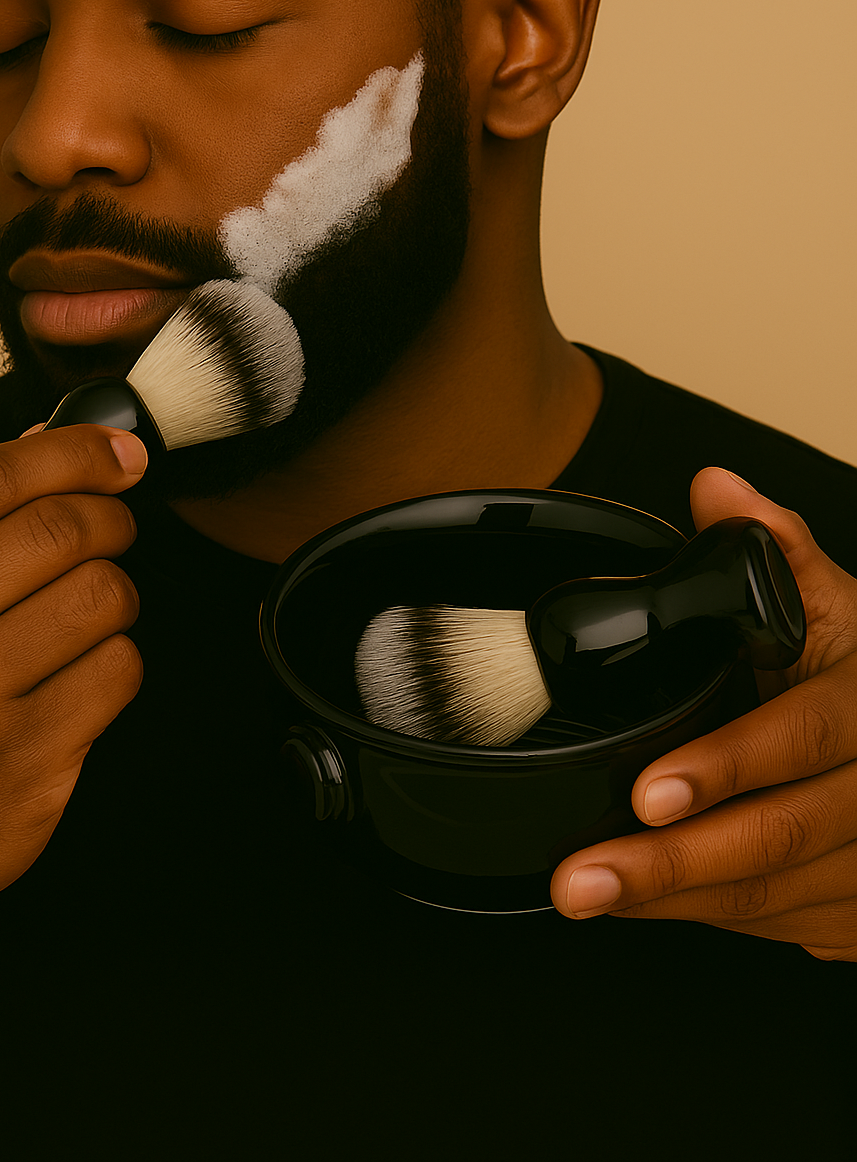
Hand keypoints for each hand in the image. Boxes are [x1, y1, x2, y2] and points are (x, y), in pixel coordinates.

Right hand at [0, 424, 145, 963]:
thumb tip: (49, 447)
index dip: (73, 453)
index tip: (116, 454)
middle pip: (60, 529)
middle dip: (109, 517)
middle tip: (112, 528)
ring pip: (102, 594)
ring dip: (113, 591)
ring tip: (85, 611)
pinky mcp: (26, 765)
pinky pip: (118, 670)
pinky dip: (115, 661)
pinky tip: (77, 675)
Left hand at [550, 467, 856, 959]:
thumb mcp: (838, 608)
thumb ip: (779, 552)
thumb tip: (717, 487)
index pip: (803, 739)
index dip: (727, 766)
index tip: (647, 790)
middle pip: (780, 837)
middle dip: (670, 864)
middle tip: (579, 876)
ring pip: (773, 894)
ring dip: (673, 902)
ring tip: (586, 894)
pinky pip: (776, 923)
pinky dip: (705, 916)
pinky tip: (642, 906)